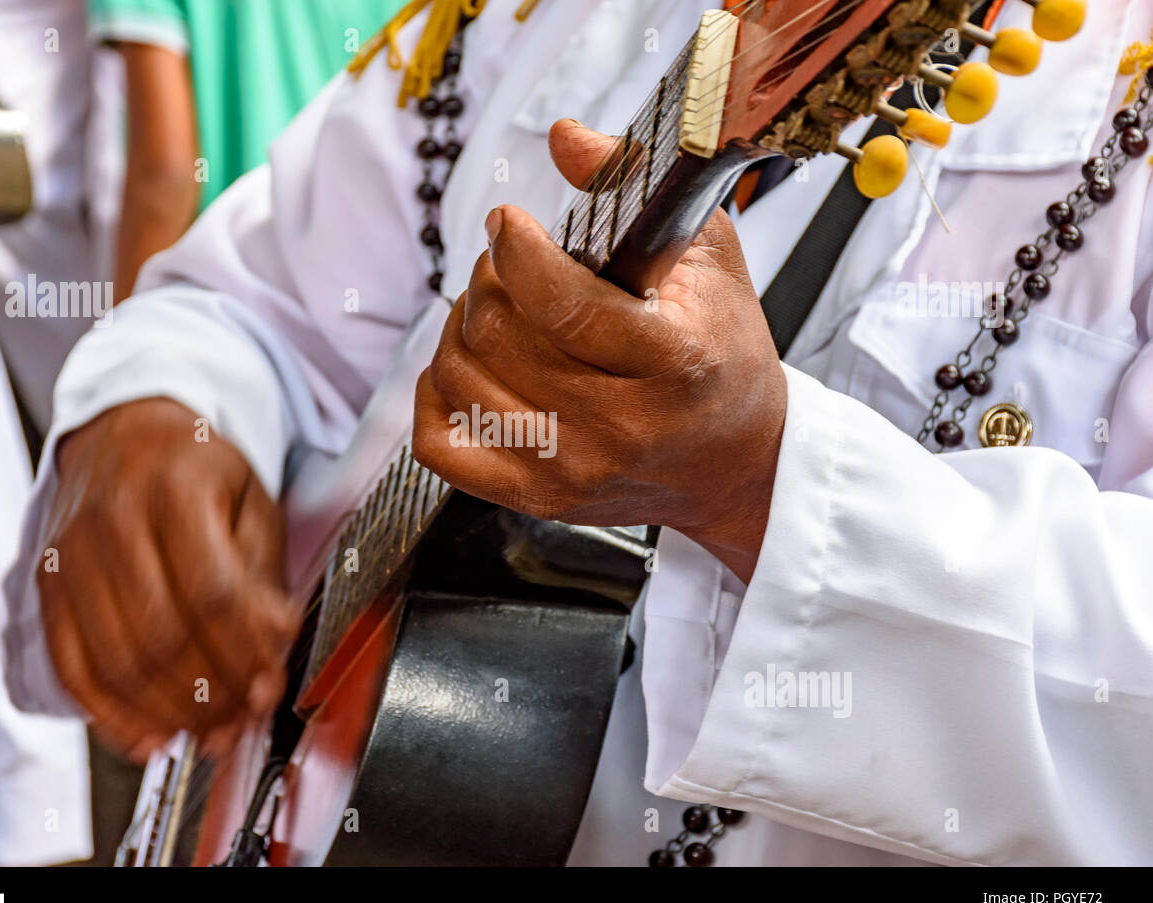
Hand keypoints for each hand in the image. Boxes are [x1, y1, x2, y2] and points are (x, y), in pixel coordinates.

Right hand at [38, 398, 295, 760]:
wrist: (123, 429)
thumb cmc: (197, 470)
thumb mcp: (251, 501)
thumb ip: (262, 576)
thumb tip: (271, 648)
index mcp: (177, 488)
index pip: (212, 592)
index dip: (243, 653)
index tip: (269, 687)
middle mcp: (113, 519)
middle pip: (161, 634)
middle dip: (209, 694)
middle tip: (241, 722)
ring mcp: (70, 554)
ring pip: (116, 659)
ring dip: (167, 714)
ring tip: (207, 735)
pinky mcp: (47, 584)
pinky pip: (72, 665)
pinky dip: (110, 714)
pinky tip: (147, 738)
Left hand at [412, 120, 787, 581]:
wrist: (735, 465)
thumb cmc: (721, 356)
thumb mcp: (710, 260)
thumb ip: (638, 189)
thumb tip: (564, 138)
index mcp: (674, 365)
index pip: (564, 307)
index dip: (516, 253)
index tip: (508, 226)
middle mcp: (621, 429)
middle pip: (500, 340)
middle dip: (487, 281)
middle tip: (504, 266)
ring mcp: (574, 472)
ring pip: (461, 382)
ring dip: (460, 329)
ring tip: (491, 311)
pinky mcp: (539, 499)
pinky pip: (441, 444)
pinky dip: (433, 396)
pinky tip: (463, 369)